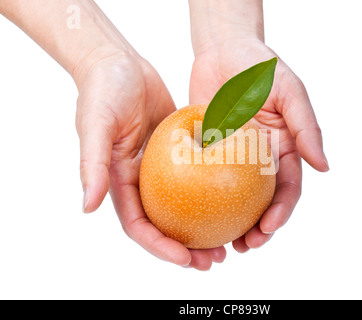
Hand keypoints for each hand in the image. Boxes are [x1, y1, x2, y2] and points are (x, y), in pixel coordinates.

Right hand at [76, 52, 224, 269]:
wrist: (121, 63)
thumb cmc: (103, 90)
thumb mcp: (96, 124)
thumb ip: (92, 164)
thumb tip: (88, 207)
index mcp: (120, 182)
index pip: (140, 226)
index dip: (160, 248)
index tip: (186, 260)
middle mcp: (142, 181)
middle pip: (167, 224)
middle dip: (187, 249)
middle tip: (214, 261)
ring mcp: (163, 168)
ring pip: (186, 206)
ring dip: (205, 227)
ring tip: (229, 242)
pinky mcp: (180, 151)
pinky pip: (200, 176)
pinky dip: (214, 191)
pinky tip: (237, 198)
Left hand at [189, 39, 328, 251]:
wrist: (222, 50)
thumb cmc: (260, 67)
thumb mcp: (289, 91)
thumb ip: (306, 127)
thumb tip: (325, 167)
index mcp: (283, 149)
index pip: (287, 189)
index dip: (281, 212)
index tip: (268, 228)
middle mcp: (258, 160)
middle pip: (260, 203)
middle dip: (257, 229)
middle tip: (246, 246)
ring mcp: (231, 159)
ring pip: (232, 200)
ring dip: (230, 225)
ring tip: (222, 244)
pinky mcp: (206, 153)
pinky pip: (203, 181)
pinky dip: (201, 201)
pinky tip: (192, 217)